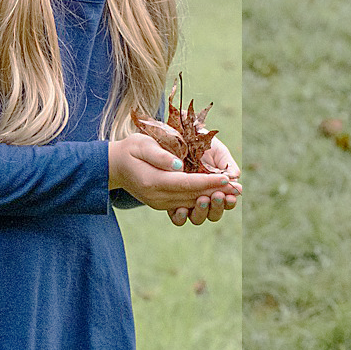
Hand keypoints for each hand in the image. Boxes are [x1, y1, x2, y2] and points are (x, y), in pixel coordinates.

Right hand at [108, 131, 240, 213]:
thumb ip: (160, 155)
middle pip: (192, 196)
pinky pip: (185, 204)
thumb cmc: (130, 149)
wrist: (114, 166)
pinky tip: (213, 195)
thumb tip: (178, 165)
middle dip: (216, 192)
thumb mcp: (142, 144)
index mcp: (154, 182)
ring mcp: (160, 204)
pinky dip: (200, 200)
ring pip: (190, 203)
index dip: (209, 181)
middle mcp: (158, 197)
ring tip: (229, 193)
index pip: (188, 184)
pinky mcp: (162, 204)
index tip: (227, 178)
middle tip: (236, 188)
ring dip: (210, 199)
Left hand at [168, 136, 241, 226]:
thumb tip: (235, 179)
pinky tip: (182, 209)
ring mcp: (189, 203)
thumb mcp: (219, 153)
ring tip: (202, 199)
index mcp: (217, 190)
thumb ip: (228, 166)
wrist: (181, 137)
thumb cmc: (203, 145)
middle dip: (217, 207)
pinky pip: (177, 218)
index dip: (229, 202)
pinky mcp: (172, 204)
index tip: (231, 196)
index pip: (227, 203)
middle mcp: (204, 199)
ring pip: (197, 218)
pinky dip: (181, 217)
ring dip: (202, 212)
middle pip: (213, 214)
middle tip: (217, 195)